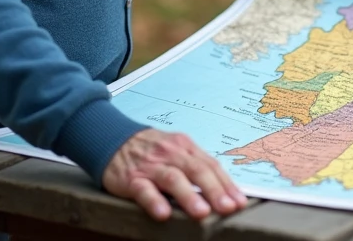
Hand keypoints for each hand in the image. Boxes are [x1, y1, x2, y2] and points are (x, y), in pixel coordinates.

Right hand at [102, 129, 246, 220]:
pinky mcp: (131, 178)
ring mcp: (151, 166)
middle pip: (197, 170)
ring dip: (189, 196)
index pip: (211, 165)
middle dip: (215, 190)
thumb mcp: (176, 151)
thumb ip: (196, 166)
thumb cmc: (151, 150)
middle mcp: (171, 153)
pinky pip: (144, 190)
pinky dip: (154, 201)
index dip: (227, 184)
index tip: (240, 202)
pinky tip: (163, 213)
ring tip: (202, 213)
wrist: (112, 138)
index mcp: (185, 146)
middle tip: (228, 208)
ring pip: (173, 179)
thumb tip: (225, 190)